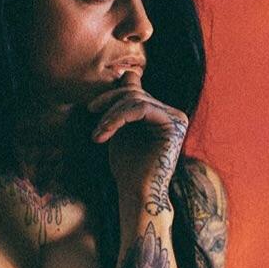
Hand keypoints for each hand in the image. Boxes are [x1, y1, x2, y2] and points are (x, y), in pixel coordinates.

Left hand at [87, 70, 188, 213]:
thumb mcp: (122, 130)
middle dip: (109, 106)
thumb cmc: (127, 168)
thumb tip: (128, 73)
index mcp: (161, 114)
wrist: (137, 194)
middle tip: (93, 126)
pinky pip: (140, 109)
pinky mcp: (173, 125)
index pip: (135, 91)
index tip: (91, 109)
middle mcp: (173, 114)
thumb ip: (124, 106)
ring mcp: (176, 118)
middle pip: (135, 93)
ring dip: (111, 116)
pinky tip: (104, 134)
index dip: (112, 95)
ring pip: (136, 100)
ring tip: (98, 135)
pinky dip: (118, 119)